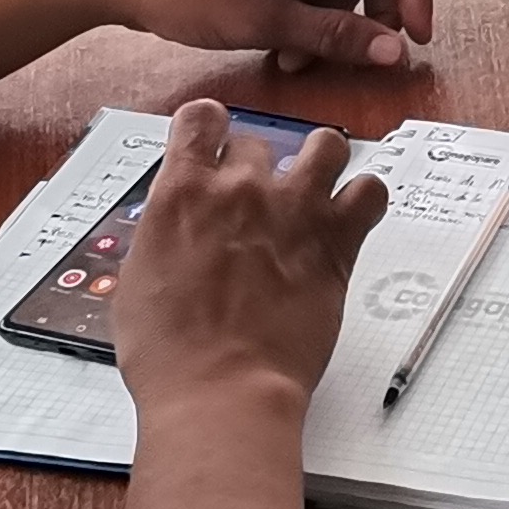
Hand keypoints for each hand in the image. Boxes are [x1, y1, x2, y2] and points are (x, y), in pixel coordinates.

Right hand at [110, 99, 386, 411]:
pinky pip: (370, 192)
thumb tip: (176, 229)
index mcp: (182, 193)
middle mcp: (241, 188)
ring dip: (320, 162)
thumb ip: (165, 236)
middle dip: (257, 168)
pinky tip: (349, 219)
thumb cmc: (171, 353)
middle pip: (259, 142)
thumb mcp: (139, 282)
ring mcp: (294, 209)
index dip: (209, 129)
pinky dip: (363, 200)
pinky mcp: (337, 239)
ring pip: (327, 145)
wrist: (221, 389)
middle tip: (254, 205)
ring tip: (312, 190)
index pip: (200, 119)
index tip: (213, 144)